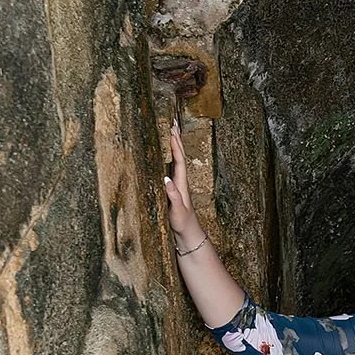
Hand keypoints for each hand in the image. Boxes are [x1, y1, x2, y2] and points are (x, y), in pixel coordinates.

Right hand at [164, 119, 200, 245]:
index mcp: (181, 184)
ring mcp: (178, 183)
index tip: (171, 131)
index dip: (175, 146)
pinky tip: (166, 151)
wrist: (188, 233)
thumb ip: (172, 196)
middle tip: (173, 122)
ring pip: (176, 158)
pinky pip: (172, 166)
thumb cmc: (182, 223)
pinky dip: (169, 155)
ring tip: (171, 130)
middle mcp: (180, 180)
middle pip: (179, 155)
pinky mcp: (174, 187)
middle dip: (176, 138)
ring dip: (174, 144)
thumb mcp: (177, 211)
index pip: (179, 160)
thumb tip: (166, 179)